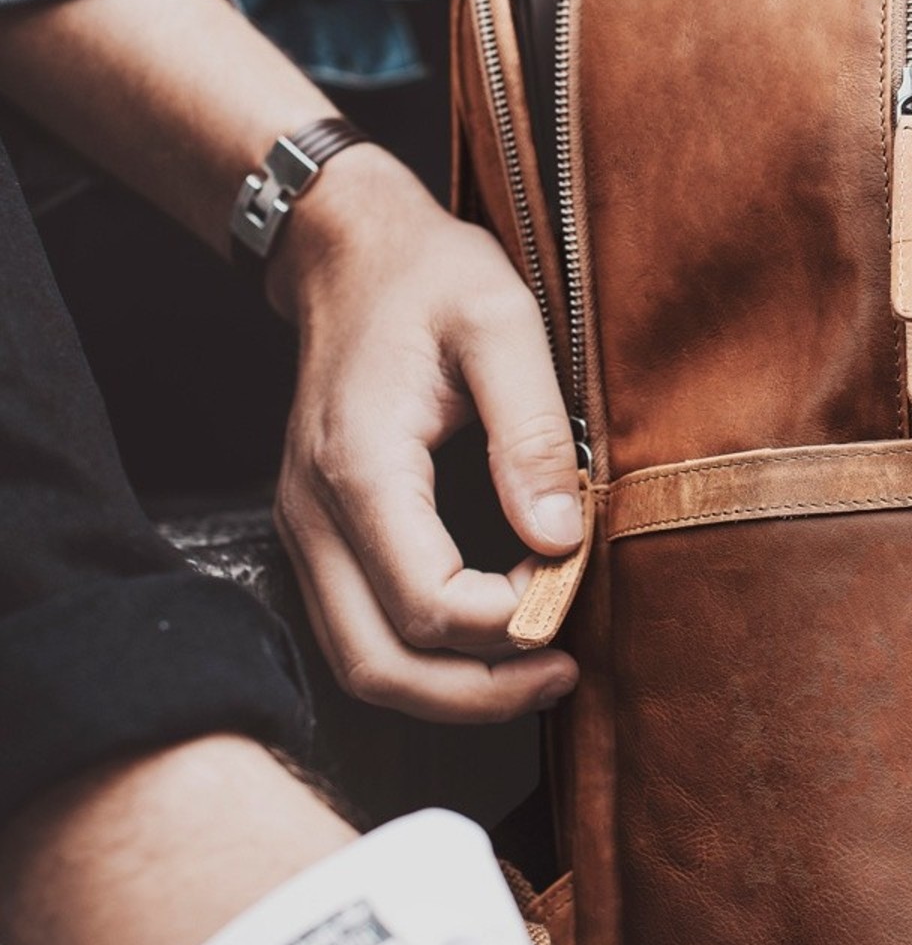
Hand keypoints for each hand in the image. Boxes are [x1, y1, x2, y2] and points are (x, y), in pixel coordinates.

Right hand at [267, 145, 580, 721]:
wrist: (351, 252)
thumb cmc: (431, 277)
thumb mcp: (502, 323)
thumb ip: (533, 430)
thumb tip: (559, 539)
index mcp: (360, 466)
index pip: (427, 603)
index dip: (509, 620)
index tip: (572, 581)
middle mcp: (312, 513)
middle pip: (378, 665)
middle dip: (477, 692)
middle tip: (561, 670)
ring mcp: (305, 528)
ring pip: (361, 663)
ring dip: (450, 686)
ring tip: (537, 665)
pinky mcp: (319, 531)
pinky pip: (359, 627)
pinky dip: (424, 654)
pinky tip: (491, 633)